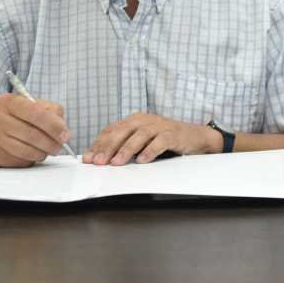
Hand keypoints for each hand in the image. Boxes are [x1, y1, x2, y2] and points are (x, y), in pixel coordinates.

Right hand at [0, 93, 69, 167]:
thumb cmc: (6, 118)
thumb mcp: (23, 106)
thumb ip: (45, 110)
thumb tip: (62, 128)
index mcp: (8, 102)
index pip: (37, 113)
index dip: (55, 126)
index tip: (66, 134)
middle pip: (33, 134)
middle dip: (52, 143)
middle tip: (60, 146)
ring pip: (27, 150)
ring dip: (43, 153)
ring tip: (47, 151)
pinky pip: (18, 160)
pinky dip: (29, 159)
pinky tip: (29, 154)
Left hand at [84, 113, 220, 164]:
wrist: (195, 137)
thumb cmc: (165, 140)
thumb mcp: (141, 141)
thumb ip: (123, 146)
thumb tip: (99, 158)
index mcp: (134, 120)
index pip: (112, 130)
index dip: (98, 144)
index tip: (88, 158)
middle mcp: (145, 120)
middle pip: (122, 131)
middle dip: (108, 147)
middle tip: (98, 161)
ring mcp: (160, 126)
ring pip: (139, 135)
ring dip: (126, 149)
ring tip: (116, 162)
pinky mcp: (173, 134)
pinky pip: (160, 141)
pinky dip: (150, 150)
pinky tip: (142, 160)